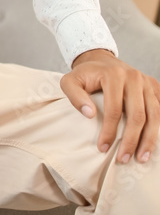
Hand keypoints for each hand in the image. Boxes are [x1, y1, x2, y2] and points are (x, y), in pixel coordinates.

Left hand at [62, 49, 159, 163]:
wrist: (101, 61)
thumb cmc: (85, 75)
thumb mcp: (70, 81)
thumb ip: (74, 96)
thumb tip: (90, 114)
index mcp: (113, 75)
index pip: (114, 109)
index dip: (110, 131)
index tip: (103, 148)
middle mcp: (134, 77)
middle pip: (138, 115)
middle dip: (132, 140)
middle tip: (123, 159)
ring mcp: (147, 82)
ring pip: (155, 115)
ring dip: (149, 139)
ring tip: (142, 158)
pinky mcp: (155, 87)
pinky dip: (158, 128)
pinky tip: (153, 143)